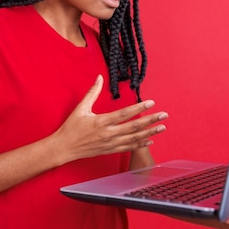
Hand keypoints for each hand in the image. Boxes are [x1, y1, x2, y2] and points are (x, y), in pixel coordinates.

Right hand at [52, 75, 167, 163]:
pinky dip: (140, 144)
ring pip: (134, 138)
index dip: (139, 108)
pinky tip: (150, 140)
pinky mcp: (110, 150)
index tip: (151, 102)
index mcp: (101, 121)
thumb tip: (99, 77)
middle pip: (134, 127)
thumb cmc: (71, 127)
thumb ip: (92, 92)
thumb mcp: (81, 108)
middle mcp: (108, 134)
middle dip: (151, 120)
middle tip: (164, 115)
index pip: (125, 114)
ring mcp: (110, 144)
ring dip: (150, 133)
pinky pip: (128, 148)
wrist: (63, 148)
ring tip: (162, 127)